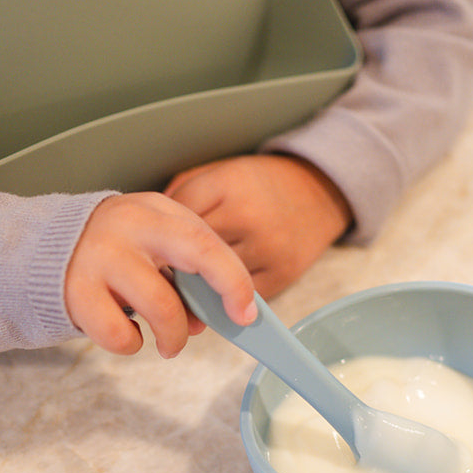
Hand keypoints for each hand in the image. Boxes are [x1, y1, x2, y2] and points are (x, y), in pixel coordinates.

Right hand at [63, 192, 255, 357]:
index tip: (246, 313)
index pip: (208, 242)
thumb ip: (184, 272)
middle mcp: (131, 225)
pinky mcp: (76, 292)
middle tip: (224, 324)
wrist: (36, 252)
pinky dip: (131, 344)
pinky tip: (128, 334)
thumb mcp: (147, 246)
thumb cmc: (108, 255)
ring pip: (162, 308)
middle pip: (199, 255)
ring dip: (173, 337)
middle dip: (224, 292)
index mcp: (155, 211)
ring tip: (168, 344)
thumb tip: (221, 315)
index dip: (235, 280)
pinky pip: (121, 335)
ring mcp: (101, 257)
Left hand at [164, 154, 351, 298]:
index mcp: (228, 184)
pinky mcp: (282, 273)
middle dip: (176, 267)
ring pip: (215, 282)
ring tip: (189, 287)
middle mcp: (248, 216)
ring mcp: (267, 248)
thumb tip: (153, 233)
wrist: (319, 193)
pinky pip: (240, 297)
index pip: (177, 220)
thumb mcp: (221, 173)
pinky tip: (220, 292)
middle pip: (193, 255)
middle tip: (163, 275)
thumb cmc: (261, 185)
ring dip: (198, 290)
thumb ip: (184, 194)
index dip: (163, 236)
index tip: (157, 245)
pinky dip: (227, 299)